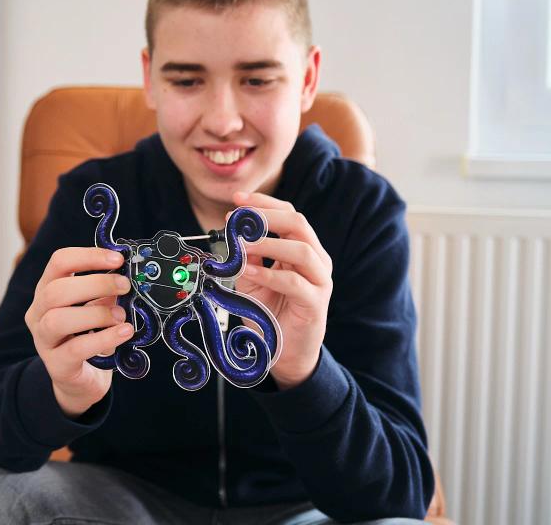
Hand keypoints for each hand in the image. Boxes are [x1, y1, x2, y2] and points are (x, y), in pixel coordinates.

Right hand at [25, 247, 133, 418]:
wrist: (80, 379)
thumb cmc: (88, 335)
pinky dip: (104, 338)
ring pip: (58, 320)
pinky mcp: (56, 365)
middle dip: (95, 284)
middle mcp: (38, 312)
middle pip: (56, 290)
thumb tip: (127, 275)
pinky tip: (124, 333)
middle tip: (124, 285)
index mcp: (47, 289)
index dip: (88, 256)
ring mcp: (43, 340)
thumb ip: (106, 291)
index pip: (59, 262)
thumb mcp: (97, 307)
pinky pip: (76, 349)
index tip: (118, 259)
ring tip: (121, 315)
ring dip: (96, 314)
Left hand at [232, 192, 332, 388]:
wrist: (284, 352)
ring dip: (268, 242)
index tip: (237, 199)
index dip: (264, 203)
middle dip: (267, 215)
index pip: (288, 214)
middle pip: (298, 224)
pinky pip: (294, 282)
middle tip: (239, 217)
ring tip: (242, 243)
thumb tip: (231, 235)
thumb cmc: (270, 312)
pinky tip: (248, 270)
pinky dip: (269, 273)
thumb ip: (245, 257)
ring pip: (301, 249)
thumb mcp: (251, 279)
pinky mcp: (315, 303)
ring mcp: (319, 280)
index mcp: (302, 248)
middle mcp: (315, 260)